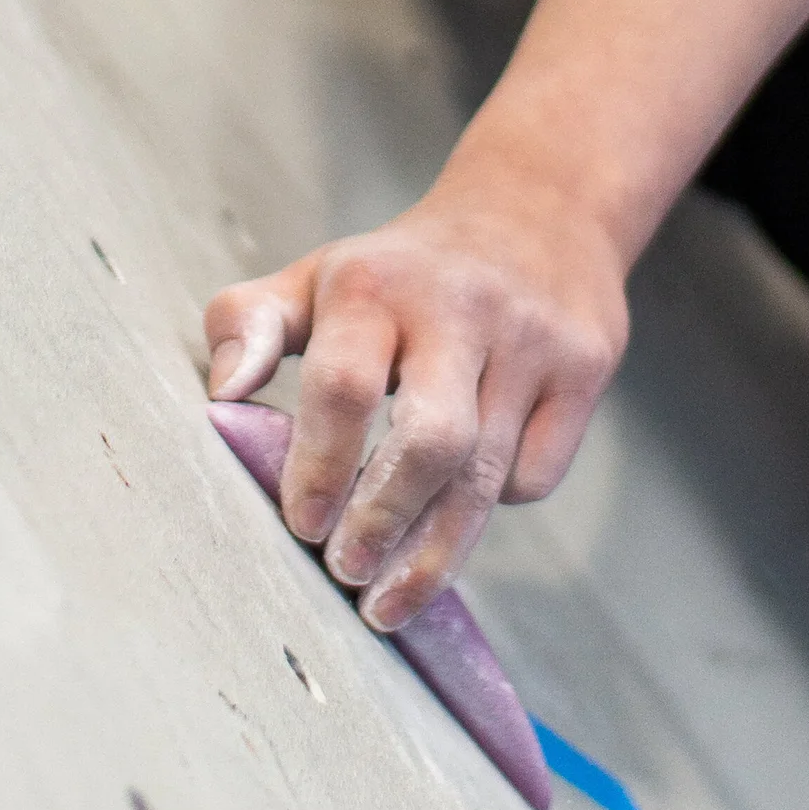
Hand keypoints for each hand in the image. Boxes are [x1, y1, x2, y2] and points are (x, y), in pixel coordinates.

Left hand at [202, 169, 626, 628]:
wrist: (540, 207)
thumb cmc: (405, 268)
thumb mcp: (318, 276)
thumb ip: (249, 325)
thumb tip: (223, 396)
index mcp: (376, 284)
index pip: (343, 385)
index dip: (318, 467)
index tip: (302, 525)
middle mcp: (460, 307)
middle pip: (430, 440)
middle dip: (384, 522)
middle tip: (347, 573)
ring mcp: (531, 339)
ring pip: (485, 477)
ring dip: (433, 554)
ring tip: (388, 602)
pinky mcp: (584, 368)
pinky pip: (534, 474)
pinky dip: (492, 508)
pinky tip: (456, 512)